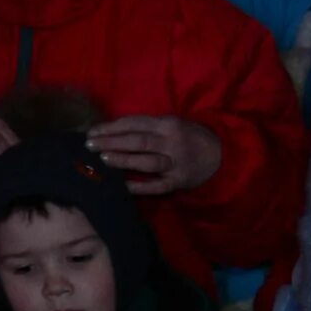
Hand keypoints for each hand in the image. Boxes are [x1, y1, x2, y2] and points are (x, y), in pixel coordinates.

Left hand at [85, 116, 220, 195]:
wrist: (221, 154)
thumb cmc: (187, 136)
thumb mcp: (170, 124)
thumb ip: (146, 126)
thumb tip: (110, 130)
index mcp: (167, 124)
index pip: (134, 124)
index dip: (111, 127)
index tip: (91, 131)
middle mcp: (172, 143)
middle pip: (138, 141)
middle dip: (111, 142)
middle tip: (89, 145)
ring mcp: (176, 163)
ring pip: (147, 162)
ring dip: (124, 160)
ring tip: (103, 159)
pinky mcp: (179, 181)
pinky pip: (158, 186)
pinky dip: (140, 187)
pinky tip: (123, 186)